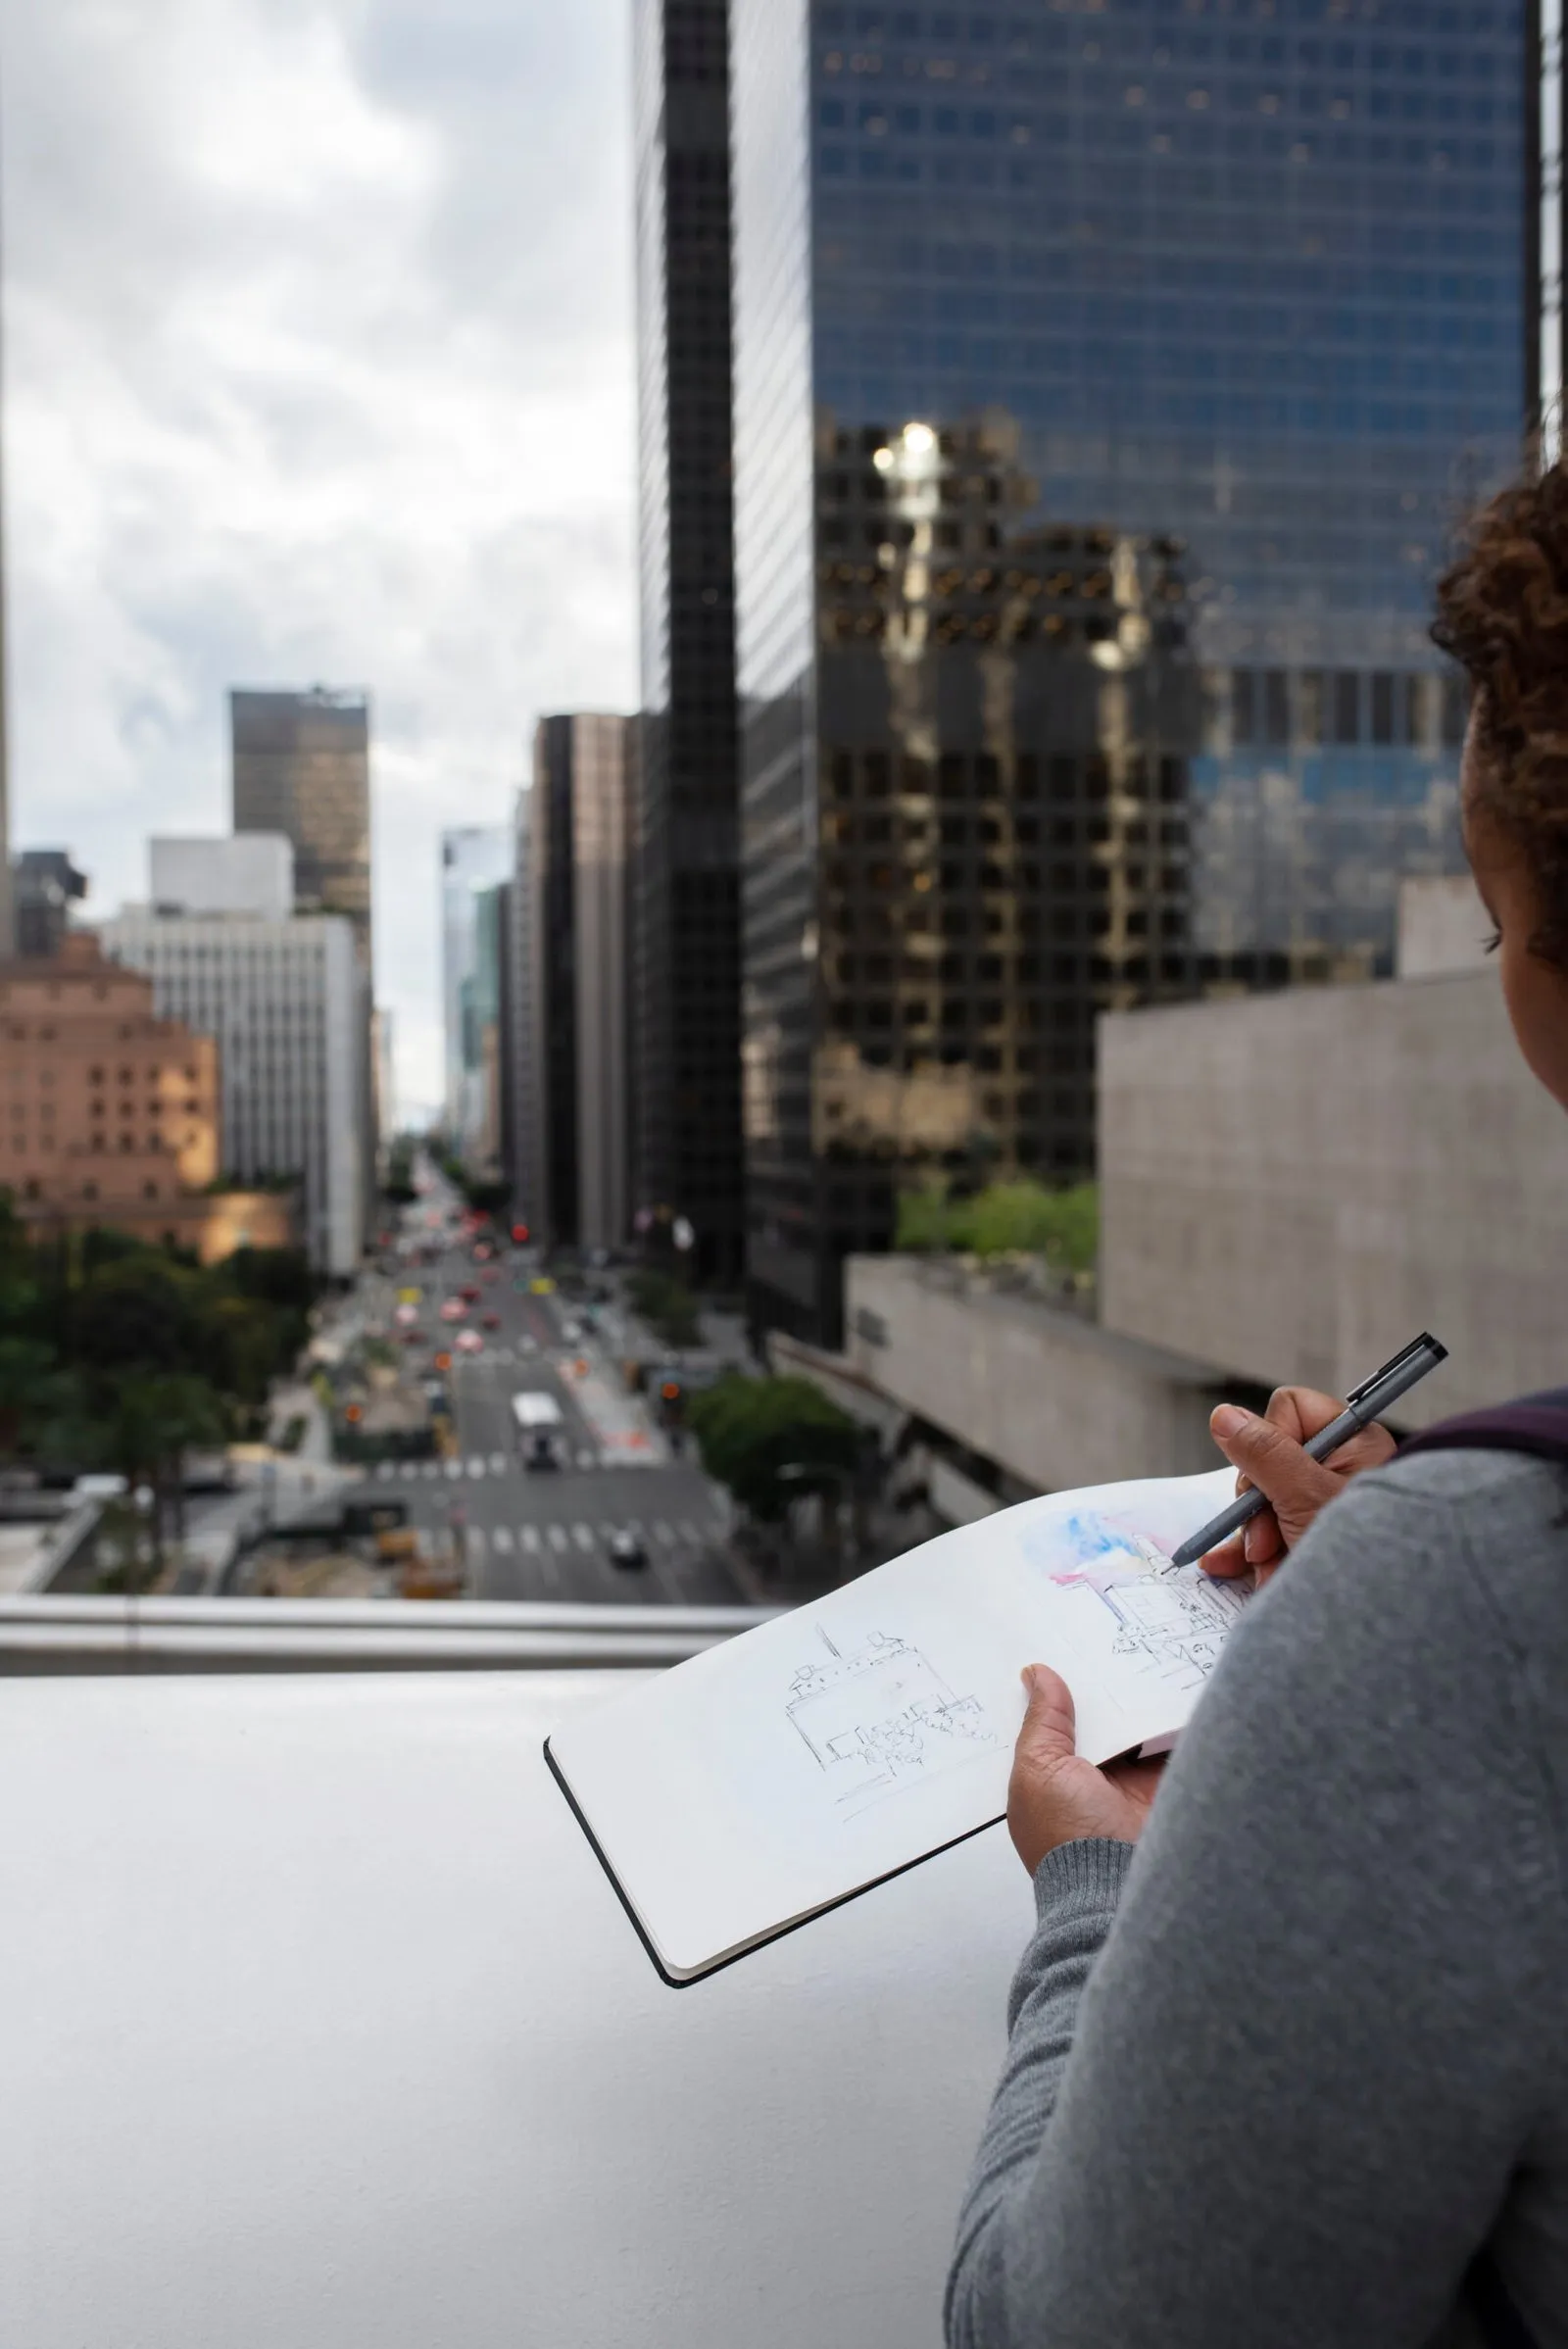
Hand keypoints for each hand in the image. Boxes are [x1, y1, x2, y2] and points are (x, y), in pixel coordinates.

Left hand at [1008, 1664, 1164, 1873]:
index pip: (1057, 1722)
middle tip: (1110, 1638)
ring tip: (1144, 1648)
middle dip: (1105, 1687)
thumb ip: (1043, 1722)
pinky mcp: (1168, 1787)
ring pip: (1137, 1727)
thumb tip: (1036, 1675)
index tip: (1067, 1646)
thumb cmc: (1065, 1836)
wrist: (1117, 1883)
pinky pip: (1173, 1744)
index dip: (1061, 1689)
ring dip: (1141, 1699)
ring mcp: (1131, 1784)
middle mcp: (1091, 1779)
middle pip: (1100, 1720)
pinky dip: (1176, 1719)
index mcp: (1052, 1776)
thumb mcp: (1038, 1770)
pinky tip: (1177, 1682)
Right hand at [1200, 1385, 1396, 1584]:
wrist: (1384, 1618)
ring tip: (1269, 1570)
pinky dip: (1252, 1552)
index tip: (1270, 1480)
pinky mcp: (1313, 1538)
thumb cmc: (1366, 1556)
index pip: (1291, 1410)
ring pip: (1265, 1502)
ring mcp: (1325, 1506)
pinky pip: (1269, 1532)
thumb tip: (1224, 1415)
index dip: (1269, 1441)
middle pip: (1269, 1460)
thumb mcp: (1307, 1498)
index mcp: (1352, 1443)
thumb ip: (1264, 1454)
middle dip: (1259, 1506)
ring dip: (1257, 1537)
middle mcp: (1340, 1469)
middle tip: (1266, 1540)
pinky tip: (1228, 1567)